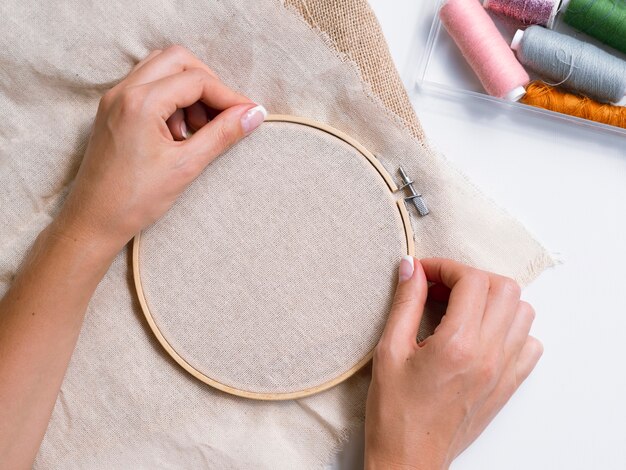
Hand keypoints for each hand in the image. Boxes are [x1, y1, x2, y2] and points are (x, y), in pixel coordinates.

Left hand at [55, 45, 266, 252]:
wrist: (93, 221)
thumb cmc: (134, 200)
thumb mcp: (186, 166)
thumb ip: (222, 135)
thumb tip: (254, 114)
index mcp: (140, 102)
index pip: (196, 80)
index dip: (228, 96)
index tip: (248, 114)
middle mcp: (123, 91)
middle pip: (177, 60)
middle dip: (207, 83)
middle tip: (223, 114)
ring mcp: (114, 99)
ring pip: (161, 69)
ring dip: (187, 89)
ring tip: (197, 128)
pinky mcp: (113, 110)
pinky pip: (147, 86)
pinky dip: (170, 98)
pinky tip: (178, 133)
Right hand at [364, 257, 542, 468]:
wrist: (410, 457)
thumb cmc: (395, 411)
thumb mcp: (389, 350)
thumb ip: (405, 303)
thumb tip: (411, 268)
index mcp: (458, 345)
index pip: (471, 281)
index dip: (445, 267)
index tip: (424, 273)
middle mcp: (489, 355)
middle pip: (504, 289)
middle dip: (471, 278)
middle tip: (442, 288)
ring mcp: (504, 371)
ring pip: (523, 312)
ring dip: (493, 300)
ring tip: (462, 308)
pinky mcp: (508, 386)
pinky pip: (530, 345)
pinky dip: (511, 329)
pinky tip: (482, 334)